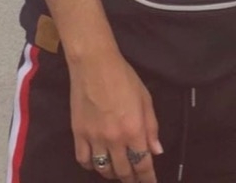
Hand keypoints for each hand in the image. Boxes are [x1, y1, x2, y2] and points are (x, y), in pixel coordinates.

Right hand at [69, 48, 162, 181]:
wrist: (94, 65)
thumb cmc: (124, 78)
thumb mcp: (145, 98)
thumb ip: (151, 126)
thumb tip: (157, 151)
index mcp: (134, 129)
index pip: (143, 164)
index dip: (147, 179)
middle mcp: (115, 139)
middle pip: (124, 171)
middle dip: (131, 179)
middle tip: (134, 179)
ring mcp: (95, 138)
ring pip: (104, 170)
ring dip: (113, 174)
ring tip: (118, 172)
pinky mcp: (78, 135)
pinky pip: (84, 161)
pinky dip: (92, 166)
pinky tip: (97, 163)